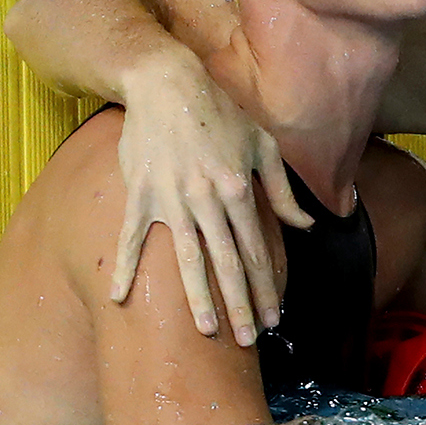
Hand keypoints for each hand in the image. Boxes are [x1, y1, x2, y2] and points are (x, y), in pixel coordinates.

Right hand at [112, 53, 312, 345]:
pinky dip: (124, 268)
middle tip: (249, 340)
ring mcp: (170, 199)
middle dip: (240, 304)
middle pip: (227, 262)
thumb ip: (282, 191)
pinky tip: (119, 298)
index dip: (265, 287)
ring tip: (205, 332)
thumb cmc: (221, 114)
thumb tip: (305, 226)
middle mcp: (206, 199)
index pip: (255, 250)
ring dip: (197, 298)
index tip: (274, 317)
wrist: (167, 84)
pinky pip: (130, 238)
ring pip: (186, 258)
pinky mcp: (139, 194)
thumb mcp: (263, 146)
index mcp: (237, 189)